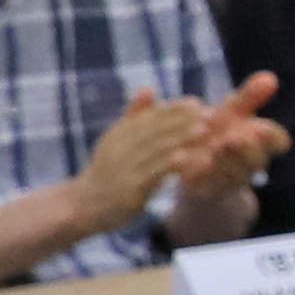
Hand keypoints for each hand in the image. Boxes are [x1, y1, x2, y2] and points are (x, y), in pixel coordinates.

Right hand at [76, 72, 289, 217]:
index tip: (197, 102)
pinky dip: (173, 164)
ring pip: (157, 149)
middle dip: (184, 120)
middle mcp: (120, 147)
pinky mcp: (129, 188)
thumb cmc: (108, 172)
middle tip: (210, 113)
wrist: (84, 205)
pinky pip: (155, 174)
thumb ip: (134, 117)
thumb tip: (149, 88)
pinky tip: (190, 158)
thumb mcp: (117, 141)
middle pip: (156, 130)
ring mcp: (123, 167)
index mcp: (119, 134)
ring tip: (205, 130)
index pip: (149, 117)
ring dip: (183, 138)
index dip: (173, 109)